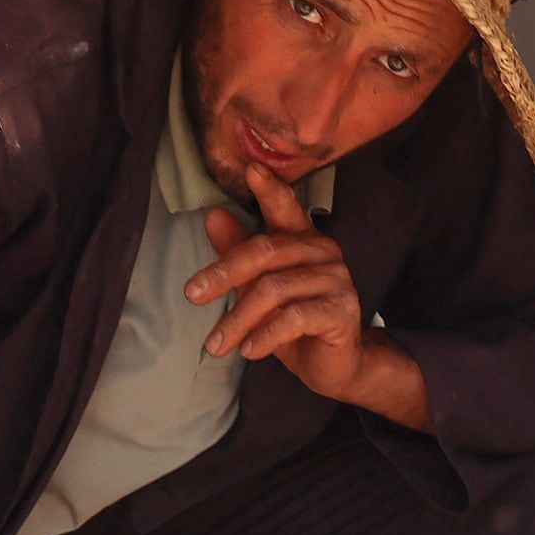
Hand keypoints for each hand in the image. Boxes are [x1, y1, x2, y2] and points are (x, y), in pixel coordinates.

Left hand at [188, 167, 433, 430]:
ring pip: (275, 290)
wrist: (334, 366)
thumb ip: (238, 255)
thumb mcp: (259, 290)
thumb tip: (212, 216)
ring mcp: (337, 281)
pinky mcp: (342, 311)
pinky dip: (266, 335)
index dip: (270, 189)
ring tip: (215, 345)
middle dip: (224, 274)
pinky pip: (295, 317)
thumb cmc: (295, 324)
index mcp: (303, 240)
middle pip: (266, 251)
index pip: (286, 207)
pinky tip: (249, 351)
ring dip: (238, 320)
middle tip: (192, 295)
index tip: (250, 169)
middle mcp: (324, 252)